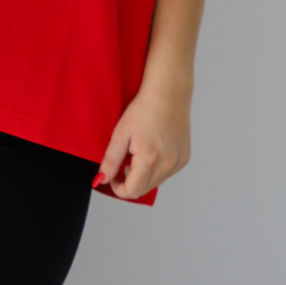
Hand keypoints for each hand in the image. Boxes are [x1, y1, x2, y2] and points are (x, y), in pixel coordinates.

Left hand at [94, 84, 191, 199]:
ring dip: (143, 176)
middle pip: (144, 189)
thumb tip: (101, 180)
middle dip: (130, 183)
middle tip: (122, 165)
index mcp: (150, 159)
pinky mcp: (184, 158)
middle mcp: (167, 164)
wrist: (168, 93)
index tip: (113, 176)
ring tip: (138, 154)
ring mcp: (178, 162)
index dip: (118, 188)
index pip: (132, 191)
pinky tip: (152, 151)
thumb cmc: (144, 109)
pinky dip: (156, 169)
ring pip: (156, 182)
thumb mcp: (120, 134)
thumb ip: (110, 161)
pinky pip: (166, 173)